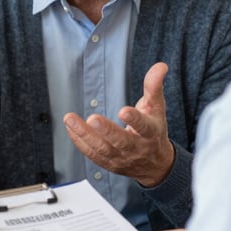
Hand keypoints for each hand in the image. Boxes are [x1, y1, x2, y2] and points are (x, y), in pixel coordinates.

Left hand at [64, 62, 174, 186]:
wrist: (154, 164)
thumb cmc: (153, 130)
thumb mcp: (156, 108)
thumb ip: (154, 87)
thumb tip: (160, 66)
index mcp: (151, 133)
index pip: (144, 127)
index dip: (134, 120)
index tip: (124, 111)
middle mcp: (136, 148)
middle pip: (121, 141)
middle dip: (106, 130)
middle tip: (93, 119)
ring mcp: (121, 158)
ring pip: (102, 149)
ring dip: (85, 135)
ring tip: (70, 119)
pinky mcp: (108, 163)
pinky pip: (92, 154)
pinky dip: (79, 142)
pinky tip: (70, 128)